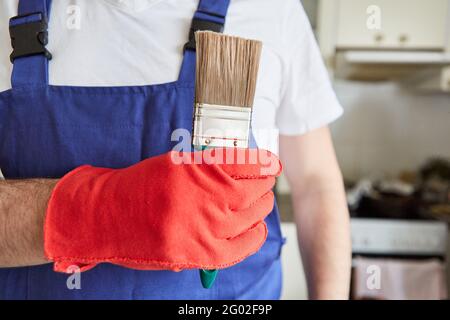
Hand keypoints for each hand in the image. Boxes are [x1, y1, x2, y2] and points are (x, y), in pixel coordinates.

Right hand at [44, 148, 281, 272]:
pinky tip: (256, 228)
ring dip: (261, 208)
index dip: (265, 164)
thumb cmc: (138, 188)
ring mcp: (203, 229)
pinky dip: (254, 236)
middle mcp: (202, 198)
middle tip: (266, 182)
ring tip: (261, 202)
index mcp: (195, 169)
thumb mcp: (174, 165)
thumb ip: (208, 168)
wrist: (104, 218)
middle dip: (265, 185)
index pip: (245, 164)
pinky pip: (241, 247)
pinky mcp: (199, 255)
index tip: (272, 163)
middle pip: (253, 192)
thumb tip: (245, 169)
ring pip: (251, 217)